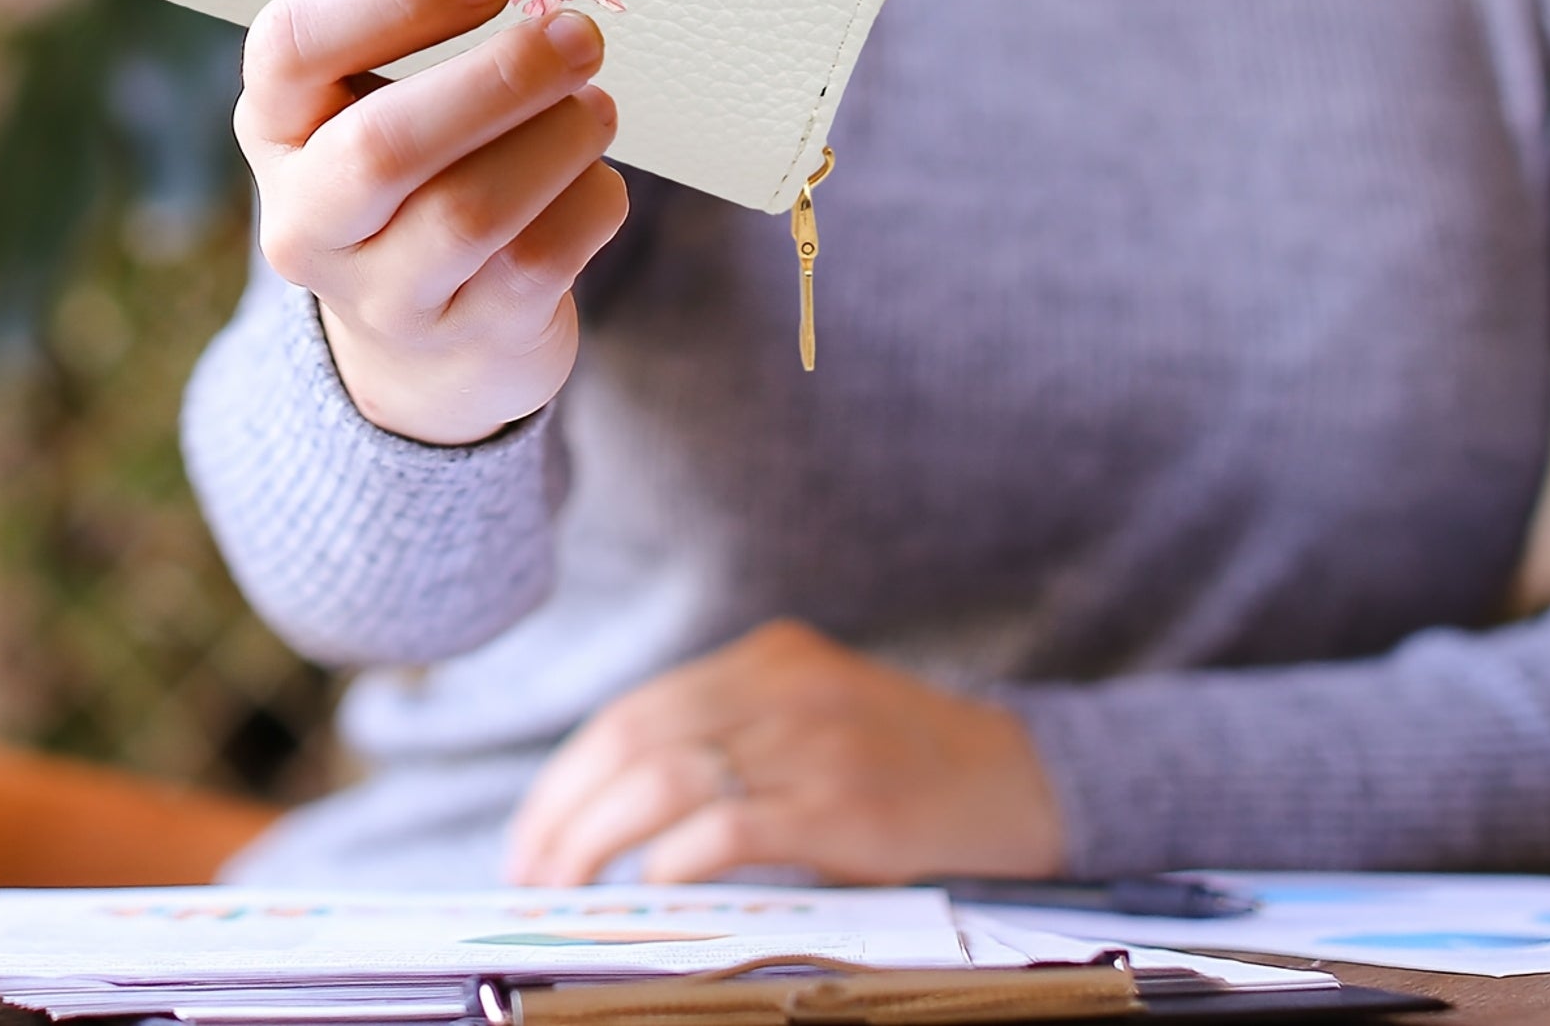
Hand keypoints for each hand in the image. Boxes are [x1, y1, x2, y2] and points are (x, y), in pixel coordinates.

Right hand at [237, 0, 626, 446]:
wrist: (430, 344)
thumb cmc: (417, 176)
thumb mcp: (376, 104)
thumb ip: (421, 36)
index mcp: (276, 127)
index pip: (292, 48)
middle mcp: (306, 219)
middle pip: (385, 146)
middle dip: (499, 80)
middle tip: (577, 35)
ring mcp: (379, 295)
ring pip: (471, 213)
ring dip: (558, 141)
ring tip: (596, 107)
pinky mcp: (461, 341)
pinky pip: (538, 263)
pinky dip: (588, 203)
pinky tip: (595, 177)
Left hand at [505, 618, 1064, 883]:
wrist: (1021, 780)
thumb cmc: (903, 762)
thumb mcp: (812, 716)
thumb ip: (730, 736)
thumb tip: (613, 809)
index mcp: (769, 659)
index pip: (635, 711)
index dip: (568, 777)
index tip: (532, 836)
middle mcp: (785, 687)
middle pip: (636, 740)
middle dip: (565, 813)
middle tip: (529, 874)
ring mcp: (817, 742)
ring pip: (669, 777)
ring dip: (599, 839)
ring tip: (566, 889)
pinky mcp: (847, 806)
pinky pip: (737, 823)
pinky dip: (680, 854)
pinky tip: (653, 884)